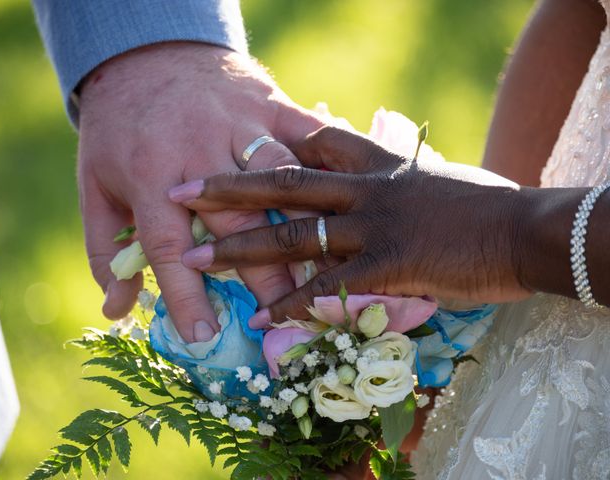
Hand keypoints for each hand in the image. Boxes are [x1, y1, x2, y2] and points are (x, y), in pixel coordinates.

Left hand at [77, 42, 321, 340]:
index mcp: (150, 174)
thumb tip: (116, 310)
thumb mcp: (96, 187)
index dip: (186, 296)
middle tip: (287, 315)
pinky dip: (331, 169)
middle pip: (238, 224)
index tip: (205, 336)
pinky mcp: (272, 105)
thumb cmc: (120, 130)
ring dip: (307, 230)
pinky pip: (309, 137)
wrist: (147, 56)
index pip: (168, 247)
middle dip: (263, 275)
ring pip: (284, 185)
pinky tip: (352, 201)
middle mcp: (200, 150)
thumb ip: (104, 249)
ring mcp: (242, 125)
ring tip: (325, 272)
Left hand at [172, 126, 531, 326]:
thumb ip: (400, 180)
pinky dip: (294, 304)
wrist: (527, 229)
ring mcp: (375, 226)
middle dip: (230, 187)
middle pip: (285, 182)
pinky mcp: (390, 265)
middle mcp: (367, 189)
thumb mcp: (437, 179)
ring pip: (294, 234)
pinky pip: (330, 286)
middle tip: (183, 191)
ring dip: (242, 248)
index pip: (316, 142)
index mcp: (379, 166)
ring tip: (197, 258)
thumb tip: (387, 180)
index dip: (273, 144)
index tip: (234, 146)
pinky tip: (262, 319)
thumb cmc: (487, 208)